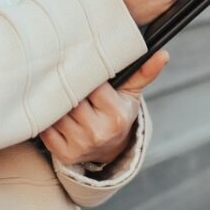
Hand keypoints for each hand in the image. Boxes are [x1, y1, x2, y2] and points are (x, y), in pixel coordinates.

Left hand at [41, 50, 168, 167]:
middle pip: (72, 99)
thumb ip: (144, 73)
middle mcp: (98, 132)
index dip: (85, 77)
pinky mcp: (64, 154)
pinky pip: (46, 129)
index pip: (92, 86)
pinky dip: (48, 119)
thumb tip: (163, 55)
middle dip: (69, 90)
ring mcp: (80, 145)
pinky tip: (54, 113)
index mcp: (116, 115)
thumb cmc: (118, 113)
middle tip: (66, 81)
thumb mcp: (130, 94)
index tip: (82, 70)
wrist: (110, 150)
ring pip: (57, 112)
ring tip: (60, 96)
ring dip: (56, 103)